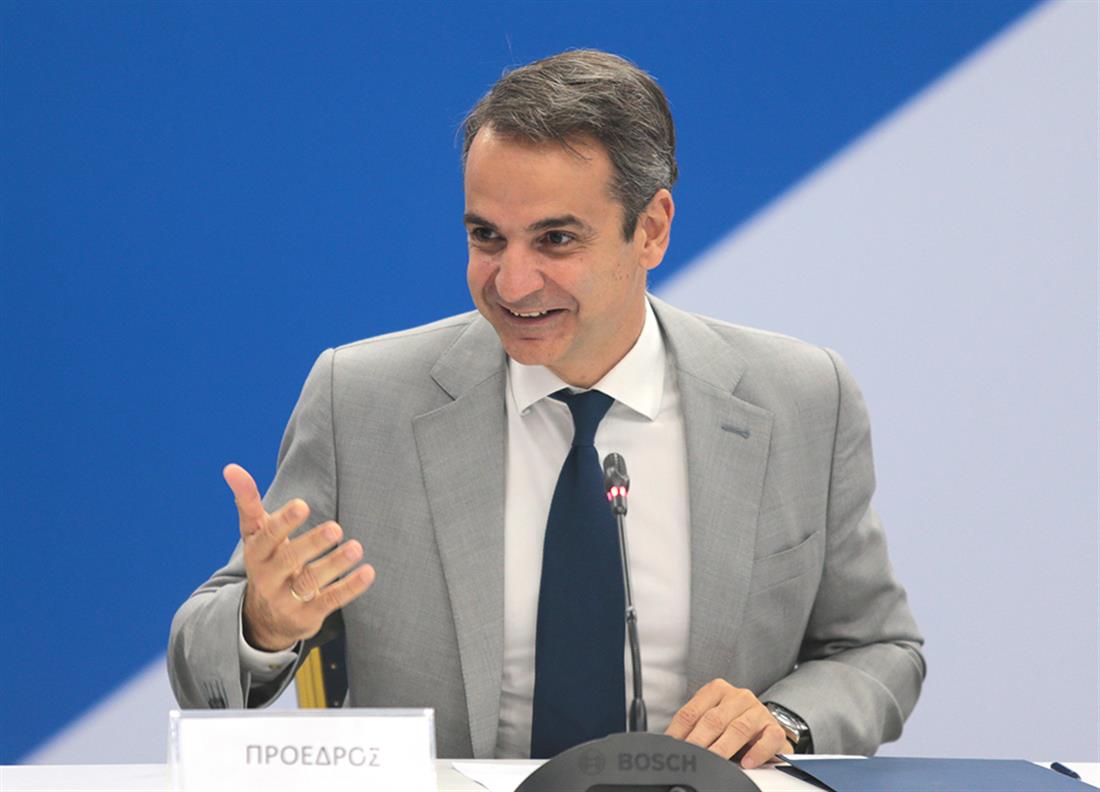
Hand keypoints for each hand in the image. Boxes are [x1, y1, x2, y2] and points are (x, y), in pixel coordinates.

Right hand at [224, 463, 374, 651]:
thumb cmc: (267, 561)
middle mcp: (267, 577)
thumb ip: (247, 502)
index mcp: (256, 553)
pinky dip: (350, 587)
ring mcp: (286, 599)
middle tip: (336, 528)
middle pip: (289, 559)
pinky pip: (329, 601)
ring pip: (310, 581)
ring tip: (356, 548)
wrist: (263, 619)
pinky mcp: (306, 617)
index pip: (267, 536)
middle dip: (312, 543)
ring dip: (334, 564)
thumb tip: (231, 467)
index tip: (302, 505)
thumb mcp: (255, 535)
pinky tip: (368, 572)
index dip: (283, 522)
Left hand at [665, 679, 791, 767]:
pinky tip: (747, 763)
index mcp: (717, 690)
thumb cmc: (733, 724)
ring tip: (714, 762)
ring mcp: (758, 711)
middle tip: (691, 756)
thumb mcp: (712, 720)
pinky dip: (757, 752)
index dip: (679, 732)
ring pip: (738, 728)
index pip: (692, 711)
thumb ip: (694, 727)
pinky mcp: (775, 728)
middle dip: (699, 741)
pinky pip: (768, 739)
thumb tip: (672, 744)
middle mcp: (738, 696)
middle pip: (713, 719)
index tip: (672, 747)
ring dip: (724, 747)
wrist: (765, 728)